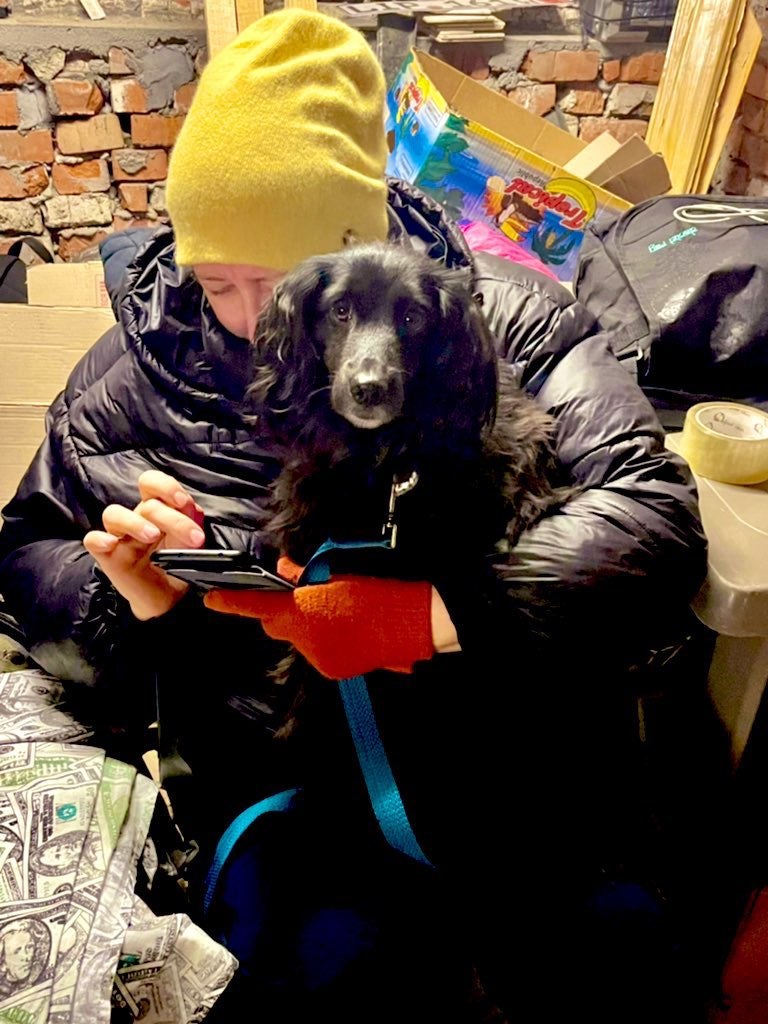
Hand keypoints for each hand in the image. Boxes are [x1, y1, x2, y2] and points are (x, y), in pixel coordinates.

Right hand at [83, 470, 205, 619]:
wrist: (168, 596)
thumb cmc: (177, 561)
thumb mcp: (190, 540)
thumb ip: (191, 520)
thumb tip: (191, 509)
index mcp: (158, 508)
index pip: (153, 483)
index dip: (166, 486)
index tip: (183, 502)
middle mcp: (138, 517)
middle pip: (146, 504)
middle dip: (172, 519)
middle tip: (192, 538)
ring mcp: (120, 535)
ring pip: (113, 514)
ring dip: (135, 523)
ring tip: (152, 536)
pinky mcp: (107, 555)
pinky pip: (93, 540)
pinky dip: (100, 539)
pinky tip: (112, 544)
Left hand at [204, 576, 434, 678]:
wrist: (411, 621)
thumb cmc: (375, 590)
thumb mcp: (338, 574)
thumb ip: (305, 577)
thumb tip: (285, 571)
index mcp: (303, 611)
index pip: (257, 606)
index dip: (230, 602)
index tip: (211, 599)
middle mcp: (304, 639)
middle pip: (276, 625)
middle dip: (281, 613)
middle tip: (302, 596)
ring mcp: (319, 658)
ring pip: (298, 639)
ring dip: (308, 626)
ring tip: (337, 613)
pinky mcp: (334, 670)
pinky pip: (318, 651)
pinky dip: (325, 640)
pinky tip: (348, 629)